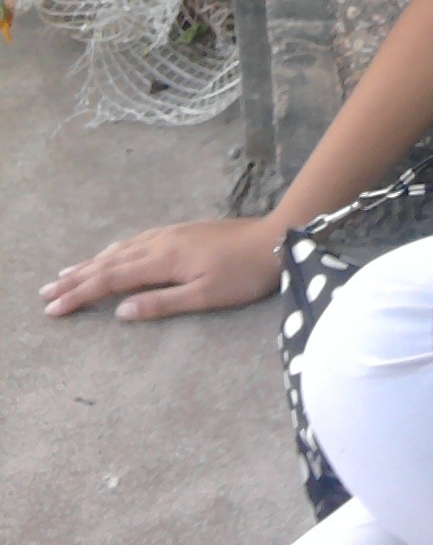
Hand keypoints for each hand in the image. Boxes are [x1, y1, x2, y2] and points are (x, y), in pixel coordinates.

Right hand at [39, 215, 282, 321]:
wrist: (276, 238)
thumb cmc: (245, 274)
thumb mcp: (206, 295)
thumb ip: (162, 303)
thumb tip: (121, 312)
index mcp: (163, 260)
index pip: (110, 280)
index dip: (79, 294)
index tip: (52, 308)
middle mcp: (161, 242)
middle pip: (108, 262)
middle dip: (75, 279)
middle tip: (45, 292)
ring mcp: (171, 234)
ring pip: (121, 249)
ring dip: (91, 263)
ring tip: (66, 273)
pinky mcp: (183, 231)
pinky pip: (136, 240)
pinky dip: (115, 251)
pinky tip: (112, 253)